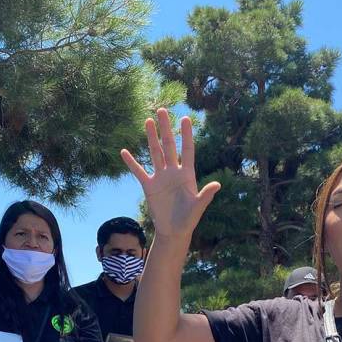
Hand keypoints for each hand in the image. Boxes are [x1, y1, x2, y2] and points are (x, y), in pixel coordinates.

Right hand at [120, 109, 220, 240]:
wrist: (174, 231)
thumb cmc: (189, 219)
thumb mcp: (198, 207)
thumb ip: (206, 195)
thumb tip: (218, 185)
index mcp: (187, 174)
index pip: (186, 150)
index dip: (186, 135)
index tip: (185, 118)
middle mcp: (173, 172)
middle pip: (168, 146)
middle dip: (165, 128)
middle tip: (162, 110)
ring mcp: (160, 177)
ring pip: (155, 153)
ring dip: (151, 137)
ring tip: (148, 121)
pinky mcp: (149, 186)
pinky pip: (139, 171)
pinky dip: (131, 162)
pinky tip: (124, 151)